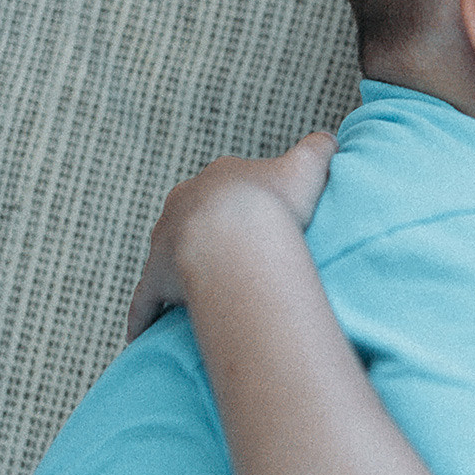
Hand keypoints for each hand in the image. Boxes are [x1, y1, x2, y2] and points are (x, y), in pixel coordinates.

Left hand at [125, 131, 337, 339]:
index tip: (263, 220)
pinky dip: (143, 316)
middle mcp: (183, 203)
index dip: (246, 201)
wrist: (236, 237)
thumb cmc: (273, 204)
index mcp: (218, 178)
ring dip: (180, 268)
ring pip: (169, 253)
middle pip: (194, 215)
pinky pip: (146, 300)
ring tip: (202, 290)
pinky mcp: (155, 279)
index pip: (228, 185)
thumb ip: (320, 148)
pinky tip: (142, 335)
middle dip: (209, 231)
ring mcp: (164, 241)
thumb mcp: (308, 165)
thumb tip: (331, 140)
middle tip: (235, 257)